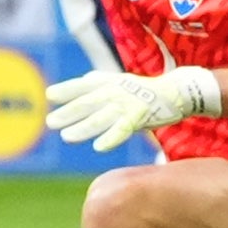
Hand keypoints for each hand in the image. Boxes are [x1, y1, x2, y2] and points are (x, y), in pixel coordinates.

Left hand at [43, 66, 219, 152]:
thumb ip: (102, 81)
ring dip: (82, 128)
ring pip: (100, 118)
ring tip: (66, 137)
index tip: (49, 95)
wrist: (177, 91)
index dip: (66, 90)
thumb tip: (84, 79)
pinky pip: (122, 130)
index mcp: (109, 83)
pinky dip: (111, 138)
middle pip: (87, 103)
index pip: (83, 86)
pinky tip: (98, 147)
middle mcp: (115, 92)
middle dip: (67, 113)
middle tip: (50, 122)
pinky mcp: (140, 118)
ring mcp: (126, 105)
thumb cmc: (146, 89)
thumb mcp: (122, 80)